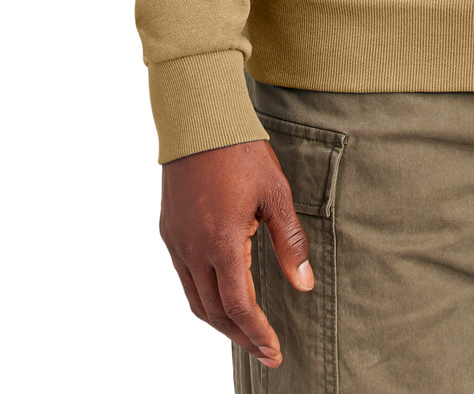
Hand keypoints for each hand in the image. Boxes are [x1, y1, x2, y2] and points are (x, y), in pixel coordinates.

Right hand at [160, 139, 312, 369]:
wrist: (199, 120)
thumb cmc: (241, 152)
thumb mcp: (276, 195)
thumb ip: (290, 243)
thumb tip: (304, 284)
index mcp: (222, 243)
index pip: (239, 306)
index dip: (257, 333)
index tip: (274, 351)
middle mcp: (193, 250)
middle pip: (215, 311)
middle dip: (242, 336)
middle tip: (265, 352)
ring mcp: (177, 242)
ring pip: (196, 300)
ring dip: (221, 322)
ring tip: (246, 334)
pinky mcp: (169, 232)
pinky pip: (185, 279)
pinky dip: (204, 298)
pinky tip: (221, 298)